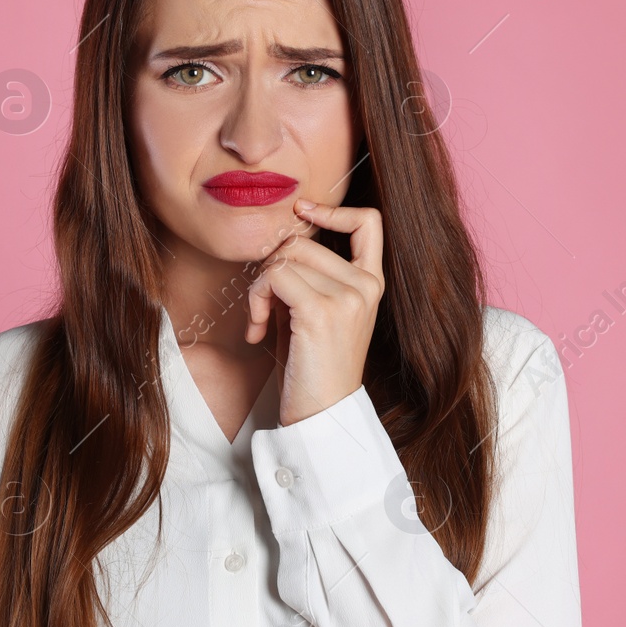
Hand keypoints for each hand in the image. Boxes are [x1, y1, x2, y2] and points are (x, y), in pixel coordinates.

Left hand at [245, 200, 384, 426]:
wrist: (322, 416)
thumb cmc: (313, 369)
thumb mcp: (315, 314)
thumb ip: (307, 276)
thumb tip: (278, 241)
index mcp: (371, 284)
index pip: (368, 222)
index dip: (333, 210)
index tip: (303, 212)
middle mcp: (366, 286)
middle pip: (302, 241)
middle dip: (270, 267)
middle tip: (264, 305)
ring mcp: (348, 297)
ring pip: (284, 258)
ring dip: (258, 287)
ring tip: (260, 320)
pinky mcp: (321, 311)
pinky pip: (273, 278)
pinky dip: (255, 300)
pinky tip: (257, 330)